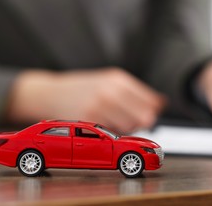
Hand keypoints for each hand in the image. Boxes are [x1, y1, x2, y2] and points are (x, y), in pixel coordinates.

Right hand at [7, 68, 165, 132]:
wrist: (50, 93)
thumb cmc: (84, 88)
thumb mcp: (109, 81)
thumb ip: (134, 92)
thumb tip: (162, 102)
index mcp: (119, 79)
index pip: (151, 100)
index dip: (154, 111)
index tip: (150, 113)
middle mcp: (110, 91)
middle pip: (144, 115)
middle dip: (143, 121)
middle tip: (135, 120)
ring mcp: (99, 106)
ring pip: (130, 126)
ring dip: (129, 128)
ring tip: (116, 121)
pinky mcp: (88, 120)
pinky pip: (113, 132)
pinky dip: (114, 132)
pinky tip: (105, 125)